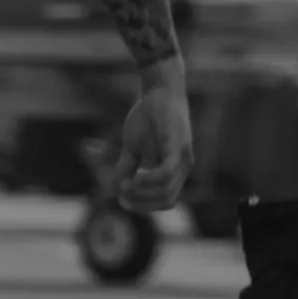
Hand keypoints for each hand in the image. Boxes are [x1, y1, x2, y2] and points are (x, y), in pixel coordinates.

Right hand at [112, 81, 193, 212]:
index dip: (143, 206)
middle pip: (166, 201)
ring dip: (143, 193)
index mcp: (173, 171)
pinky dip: (151, 180)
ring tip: (128, 184)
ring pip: (167, 192)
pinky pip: (167, 174)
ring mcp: (182, 159)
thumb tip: (115, 191)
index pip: (163, 201)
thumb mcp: (133, 147)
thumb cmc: (148, 117)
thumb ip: (127, 169)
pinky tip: (137, 176)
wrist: (158, 92)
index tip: (123, 201)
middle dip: (142, 203)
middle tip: (123, 195)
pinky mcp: (178, 148)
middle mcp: (182, 168)